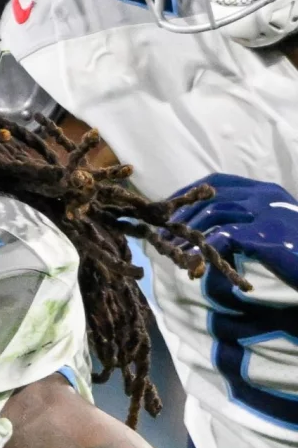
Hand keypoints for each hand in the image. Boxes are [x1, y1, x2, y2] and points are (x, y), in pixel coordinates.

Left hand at [172, 173, 297, 290]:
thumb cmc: (296, 253)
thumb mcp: (270, 231)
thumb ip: (245, 222)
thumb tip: (208, 232)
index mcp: (265, 191)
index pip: (217, 181)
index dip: (188, 193)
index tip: (168, 210)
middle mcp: (265, 196)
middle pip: (210, 198)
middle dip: (182, 217)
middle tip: (162, 236)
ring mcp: (266, 214)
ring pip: (213, 215)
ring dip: (188, 235)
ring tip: (173, 252)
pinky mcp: (265, 236)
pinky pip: (222, 237)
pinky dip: (203, 251)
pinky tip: (193, 266)